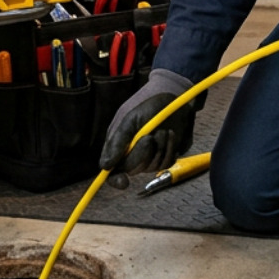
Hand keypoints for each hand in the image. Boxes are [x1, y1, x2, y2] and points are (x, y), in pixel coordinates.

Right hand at [99, 68, 195, 186]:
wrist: (173, 96)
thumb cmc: (147, 104)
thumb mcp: (130, 119)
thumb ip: (118, 142)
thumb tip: (105, 166)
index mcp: (118, 144)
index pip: (111, 170)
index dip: (115, 180)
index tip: (123, 183)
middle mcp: (132, 152)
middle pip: (133, 169)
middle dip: (142, 154)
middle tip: (149, 137)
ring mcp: (149, 155)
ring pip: (151, 167)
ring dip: (158, 148)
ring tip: (161, 130)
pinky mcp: (164, 154)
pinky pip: (166, 163)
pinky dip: (169, 149)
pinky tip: (169, 134)